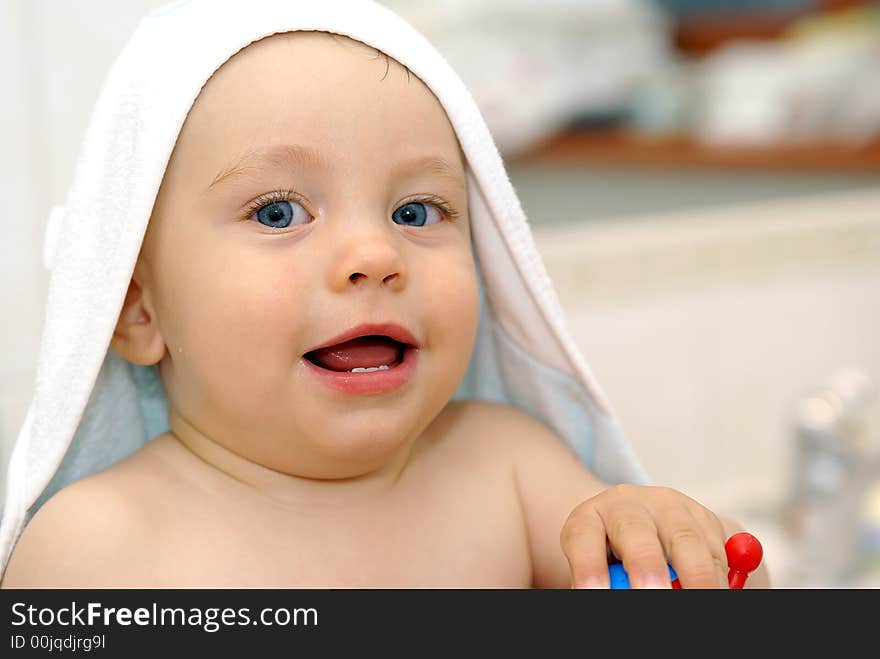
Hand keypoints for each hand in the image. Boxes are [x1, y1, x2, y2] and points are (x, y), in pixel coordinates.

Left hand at [560, 484, 728, 588]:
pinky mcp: (702, 516)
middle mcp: (626, 505)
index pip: (583, 538)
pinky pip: (716, 548)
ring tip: (698, 598)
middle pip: (636, 532)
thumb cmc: (606, 555)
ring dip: (697, 578)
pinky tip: (712, 590)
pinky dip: (718, 578)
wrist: (632, 522)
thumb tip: (615, 592)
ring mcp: (666, 507)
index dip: (588, 568)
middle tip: (652, 593)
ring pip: (686, 540)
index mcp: (589, 518)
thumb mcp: (593, 565)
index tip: (592, 593)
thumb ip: (604, 580)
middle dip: (646, 568)